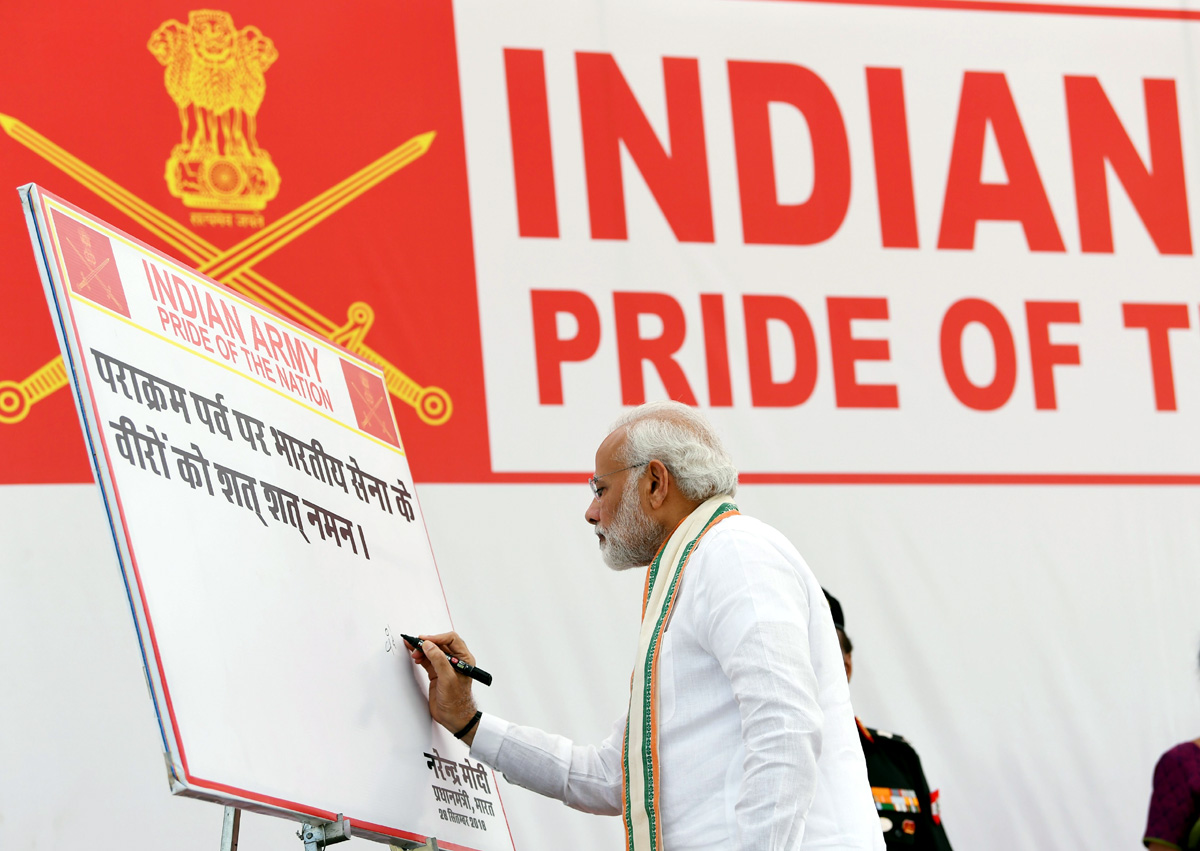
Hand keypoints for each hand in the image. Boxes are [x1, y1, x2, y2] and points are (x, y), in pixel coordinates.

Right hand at [406, 631, 480, 745]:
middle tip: (415, 644)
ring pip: (433, 652)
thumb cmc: (457, 701)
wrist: (453, 718)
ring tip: (414, 653)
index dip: (437, 638)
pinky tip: (415, 657)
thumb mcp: (448, 679)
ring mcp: (445, 667)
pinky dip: (421, 657)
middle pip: (440, 644)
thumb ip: (438, 660)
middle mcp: (455, 660)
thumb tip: (429, 645)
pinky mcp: (437, 673)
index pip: (451, 639)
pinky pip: (428, 661)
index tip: (425, 640)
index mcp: (464, 658)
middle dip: (427, 643)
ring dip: (422, 650)